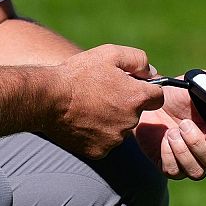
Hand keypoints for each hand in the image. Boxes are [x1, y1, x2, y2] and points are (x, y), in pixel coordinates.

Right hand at [47, 45, 165, 158]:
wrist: (48, 99)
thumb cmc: (78, 74)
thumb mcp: (109, 54)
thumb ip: (138, 59)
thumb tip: (151, 72)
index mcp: (136, 98)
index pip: (158, 96)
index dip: (146, 89)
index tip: (130, 86)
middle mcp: (130, 121)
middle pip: (137, 113)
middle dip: (125, 103)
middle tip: (102, 93)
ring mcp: (115, 139)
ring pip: (120, 128)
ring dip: (111, 119)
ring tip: (89, 106)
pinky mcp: (99, 151)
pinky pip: (105, 142)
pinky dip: (97, 133)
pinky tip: (83, 120)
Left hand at [134, 66, 205, 179]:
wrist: (146, 106)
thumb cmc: (174, 96)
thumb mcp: (192, 85)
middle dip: (197, 143)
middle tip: (183, 124)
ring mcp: (189, 162)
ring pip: (197, 171)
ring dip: (184, 152)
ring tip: (171, 132)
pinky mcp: (170, 167)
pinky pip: (175, 172)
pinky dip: (169, 156)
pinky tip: (163, 140)